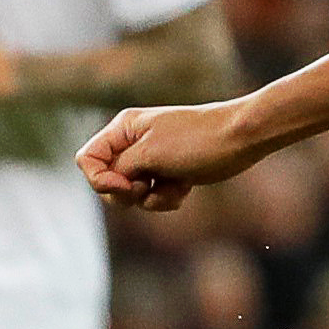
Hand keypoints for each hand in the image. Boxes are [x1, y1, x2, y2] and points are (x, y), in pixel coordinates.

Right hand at [80, 99, 257, 213]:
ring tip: (172, 186)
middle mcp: (133, 144)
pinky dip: (166, 198)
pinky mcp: (170, 174)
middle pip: (107, 181)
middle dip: (126, 193)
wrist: (240, 139)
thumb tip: (108, 183)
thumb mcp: (150, 153)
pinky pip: (154, 197)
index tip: (124, 185)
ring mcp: (152, 160)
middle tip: (147, 187)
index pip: (88, 159)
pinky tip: (185, 188)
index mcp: (123, 129)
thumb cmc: (196, 140)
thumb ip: (120, 168)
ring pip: (132, 194)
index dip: (100, 179)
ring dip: (150, 198)